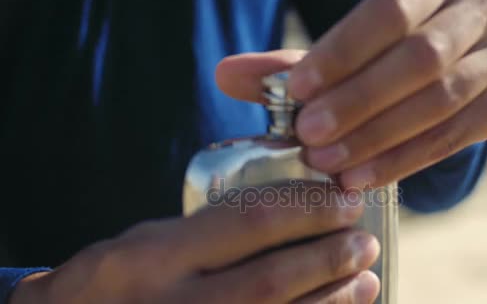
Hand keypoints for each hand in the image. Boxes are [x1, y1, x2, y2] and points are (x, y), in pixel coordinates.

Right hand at [10, 185, 379, 303]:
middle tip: (363, 240)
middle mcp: (179, 302)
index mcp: (157, 257)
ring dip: (334, 300)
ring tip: (365, 278)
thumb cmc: (113, 284)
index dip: (308, 209)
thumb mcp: (145, 242)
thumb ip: (208, 229)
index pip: (250, 221)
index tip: (343, 200)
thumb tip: (285, 213)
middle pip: (274, 279)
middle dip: (329, 257)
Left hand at [217, 0, 486, 188]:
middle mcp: (483, 5)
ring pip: (441, 101)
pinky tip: (361, 178)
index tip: (296, 93)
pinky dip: (404, 161)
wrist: (440, 55)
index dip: (342, 54)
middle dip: (360, 102)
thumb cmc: (378, 44)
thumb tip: (225, 75)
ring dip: (379, 138)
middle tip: (310, 137)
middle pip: (421, 57)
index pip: (389, 11)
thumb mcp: (339, 44)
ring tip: (328, 165)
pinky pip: (454, 137)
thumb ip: (287, 61)